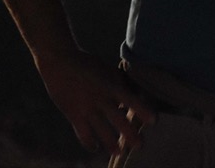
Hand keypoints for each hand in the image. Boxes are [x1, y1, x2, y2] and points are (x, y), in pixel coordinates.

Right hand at [35, 50, 156, 155]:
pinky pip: (83, 133)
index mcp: (111, 85)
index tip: (154, 121)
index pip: (130, 99)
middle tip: (140, 146)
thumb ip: (122, 82)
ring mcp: (86, 107)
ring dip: (111, 144)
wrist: (60, 61)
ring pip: (101, 130)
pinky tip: (95, 148)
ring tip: (120, 153)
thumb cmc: (88, 64)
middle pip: (118, 119)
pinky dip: (89, 143)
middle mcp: (100, 98)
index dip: (142, 110)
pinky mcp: (73, 114)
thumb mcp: (108, 70)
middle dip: (130, 134)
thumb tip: (138, 93)